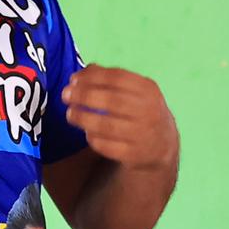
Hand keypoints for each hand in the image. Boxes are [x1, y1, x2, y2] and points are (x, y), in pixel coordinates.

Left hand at [63, 66, 178, 169]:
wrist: (163, 143)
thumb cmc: (140, 109)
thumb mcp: (135, 90)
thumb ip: (110, 78)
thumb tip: (81, 74)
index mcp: (148, 90)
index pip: (117, 78)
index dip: (91, 77)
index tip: (73, 79)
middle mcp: (148, 111)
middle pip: (111, 101)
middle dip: (84, 96)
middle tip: (66, 95)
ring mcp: (143, 134)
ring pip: (107, 125)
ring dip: (83, 118)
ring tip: (70, 114)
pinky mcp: (135, 154)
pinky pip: (107, 146)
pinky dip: (93, 138)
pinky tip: (87, 133)